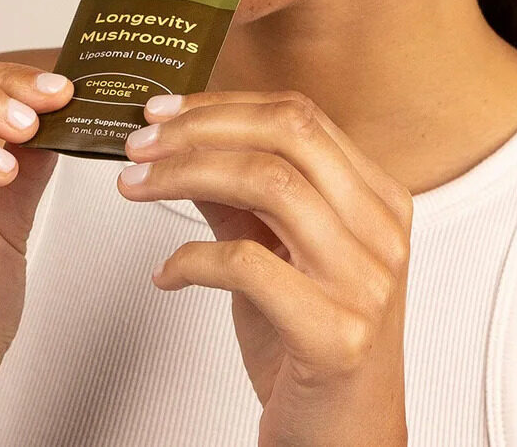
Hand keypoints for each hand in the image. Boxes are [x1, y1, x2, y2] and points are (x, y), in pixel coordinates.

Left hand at [118, 89, 411, 446]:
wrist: (345, 443)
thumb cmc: (312, 351)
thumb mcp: (280, 256)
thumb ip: (240, 199)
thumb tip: (180, 143)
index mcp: (377, 199)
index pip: (301, 116)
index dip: (224, 104)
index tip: (166, 110)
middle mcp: (380, 231)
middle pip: (289, 134)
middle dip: (202, 127)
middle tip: (142, 141)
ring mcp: (365, 282)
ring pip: (270, 184)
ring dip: (186, 176)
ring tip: (137, 187)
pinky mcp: (336, 335)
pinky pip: (249, 266)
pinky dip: (191, 259)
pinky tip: (166, 272)